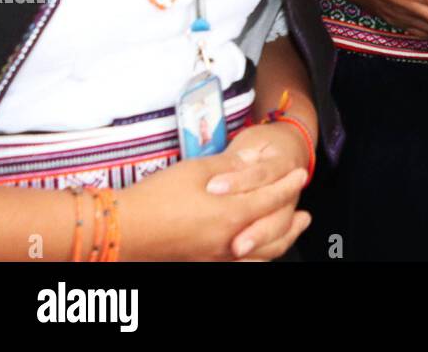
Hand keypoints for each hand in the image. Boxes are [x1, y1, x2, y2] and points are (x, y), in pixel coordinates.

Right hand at [119, 149, 309, 260]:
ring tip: (290, 234)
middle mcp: (228, 242)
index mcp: (230, 215)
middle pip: (273, 234)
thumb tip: (254, 161)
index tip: (301, 176)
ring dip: (280, 243)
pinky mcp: (200, 265)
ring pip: (260, 255)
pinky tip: (258, 254)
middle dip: (291, 222)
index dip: (288, 186)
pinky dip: (257, 259)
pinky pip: (240, 266)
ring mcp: (214, 258)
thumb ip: (232, 167)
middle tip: (305, 216)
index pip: (271, 199)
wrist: (121, 230)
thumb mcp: (198, 170)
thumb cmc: (157, 197)